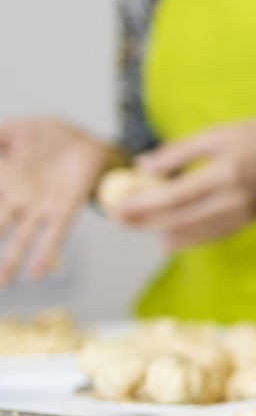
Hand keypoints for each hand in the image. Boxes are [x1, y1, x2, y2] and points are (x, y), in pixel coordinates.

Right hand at [0, 117, 118, 284]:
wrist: (87, 142)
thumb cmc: (48, 135)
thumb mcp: (13, 131)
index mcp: (2, 180)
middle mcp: (17, 201)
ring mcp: (40, 208)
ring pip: (19, 239)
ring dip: (9, 262)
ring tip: (1, 283)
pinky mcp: (65, 210)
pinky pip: (54, 236)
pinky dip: (44, 256)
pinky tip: (34, 275)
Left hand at [119, 120, 255, 249]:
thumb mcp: (219, 134)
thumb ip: (179, 152)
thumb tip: (142, 165)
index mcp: (224, 174)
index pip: (173, 197)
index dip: (141, 204)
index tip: (116, 204)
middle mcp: (232, 201)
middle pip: (177, 220)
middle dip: (143, 221)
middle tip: (116, 217)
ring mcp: (240, 216)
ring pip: (191, 234)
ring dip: (160, 231)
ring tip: (136, 225)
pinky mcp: (245, 223)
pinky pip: (209, 236)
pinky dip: (185, 238)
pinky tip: (167, 236)